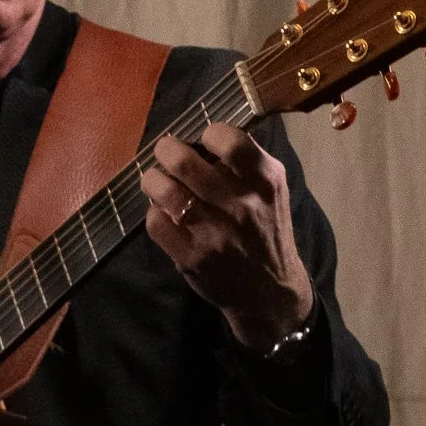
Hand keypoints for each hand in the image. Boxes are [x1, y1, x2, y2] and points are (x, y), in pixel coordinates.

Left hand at [140, 123, 314, 347]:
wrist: (268, 291)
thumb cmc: (265, 228)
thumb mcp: (271, 189)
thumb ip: (245, 161)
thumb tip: (200, 134)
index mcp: (265, 181)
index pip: (229, 140)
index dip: (209, 134)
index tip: (203, 141)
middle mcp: (240, 205)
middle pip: (184, 162)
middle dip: (166, 149)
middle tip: (166, 152)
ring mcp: (214, 233)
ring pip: (162, 190)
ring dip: (153, 179)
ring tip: (157, 180)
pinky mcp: (191, 257)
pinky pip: (155, 221)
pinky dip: (154, 212)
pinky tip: (165, 213)